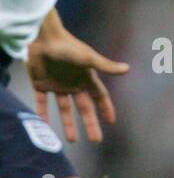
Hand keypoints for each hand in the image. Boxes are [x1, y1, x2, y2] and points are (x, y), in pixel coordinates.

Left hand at [26, 12, 129, 143]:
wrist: (42, 37)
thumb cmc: (68, 46)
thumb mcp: (89, 58)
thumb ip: (106, 66)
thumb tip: (127, 69)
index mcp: (86, 79)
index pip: (100, 97)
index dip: (106, 109)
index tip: (111, 122)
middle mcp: (74, 84)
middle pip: (84, 108)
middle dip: (90, 124)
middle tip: (96, 140)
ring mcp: (57, 85)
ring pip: (64, 109)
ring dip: (68, 124)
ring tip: (71, 140)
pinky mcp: (40, 84)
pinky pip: (42, 103)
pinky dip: (42, 113)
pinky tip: (44, 125)